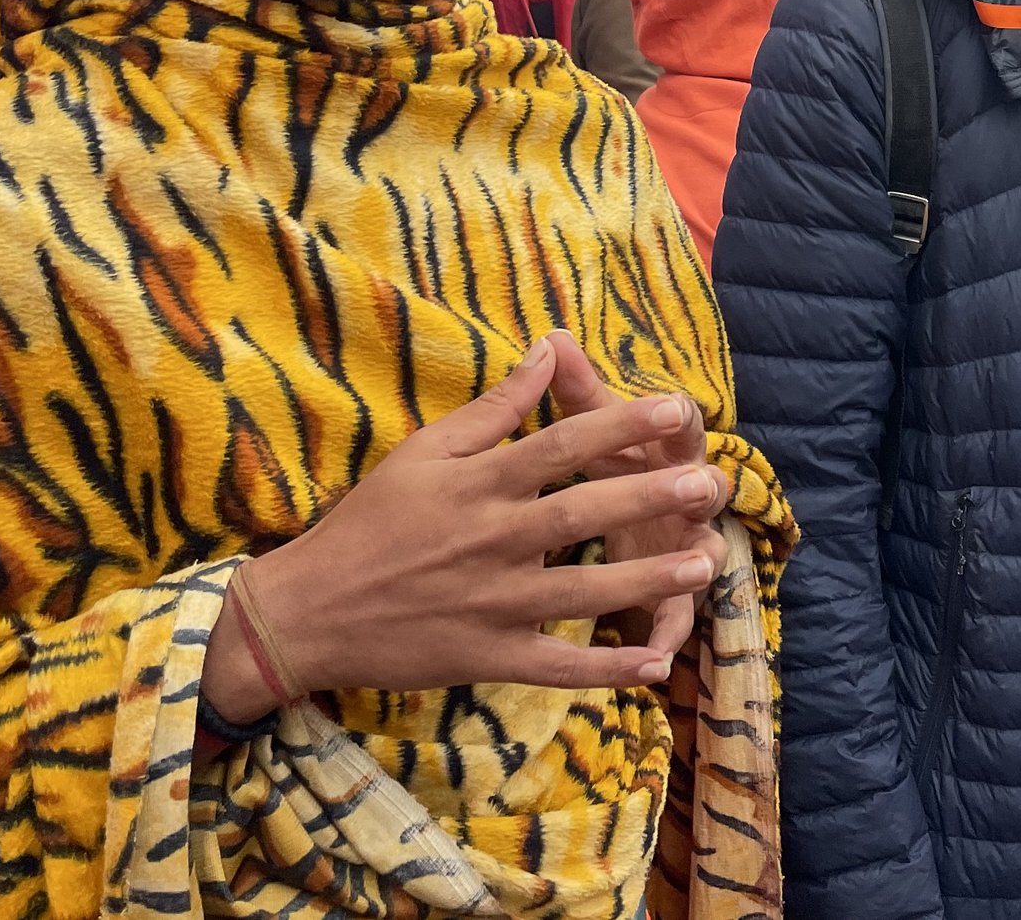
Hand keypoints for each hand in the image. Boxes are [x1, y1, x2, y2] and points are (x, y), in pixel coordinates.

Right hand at [202, 334, 722, 721]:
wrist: (308, 611)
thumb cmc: (370, 522)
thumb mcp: (423, 451)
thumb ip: (493, 408)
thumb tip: (546, 351)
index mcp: (479, 484)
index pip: (563, 444)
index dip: (624, 424)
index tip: (679, 407)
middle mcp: (492, 540)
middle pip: (584, 511)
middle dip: (652, 496)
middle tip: (711, 483)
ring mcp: (492, 604)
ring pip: (584, 590)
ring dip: (649, 578)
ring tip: (705, 562)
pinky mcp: (487, 657)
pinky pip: (557, 666)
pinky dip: (607, 669)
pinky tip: (656, 662)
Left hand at [543, 331, 730, 660]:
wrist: (643, 509)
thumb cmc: (617, 459)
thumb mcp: (596, 427)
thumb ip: (580, 390)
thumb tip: (553, 336)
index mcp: (664, 451)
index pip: (679, 425)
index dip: (677, 416)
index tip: (673, 405)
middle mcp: (683, 498)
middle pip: (700, 490)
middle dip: (699, 489)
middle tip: (700, 487)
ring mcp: (680, 549)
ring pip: (698, 556)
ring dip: (697, 563)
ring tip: (698, 569)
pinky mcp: (669, 595)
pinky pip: (672, 619)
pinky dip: (666, 637)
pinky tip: (655, 659)